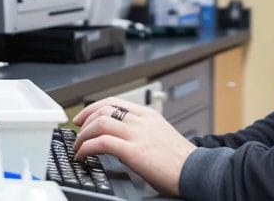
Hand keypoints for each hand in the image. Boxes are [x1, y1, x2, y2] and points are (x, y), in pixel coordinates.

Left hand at [72, 97, 196, 196]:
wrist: (196, 171)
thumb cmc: (180, 160)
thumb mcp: (161, 137)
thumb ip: (142, 134)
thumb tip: (121, 142)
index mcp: (149, 115)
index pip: (115, 102)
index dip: (94, 107)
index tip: (84, 117)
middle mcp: (142, 121)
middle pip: (104, 109)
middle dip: (85, 118)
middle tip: (77, 129)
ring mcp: (138, 135)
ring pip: (100, 123)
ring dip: (83, 134)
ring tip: (79, 146)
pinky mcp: (134, 151)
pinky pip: (102, 143)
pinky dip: (87, 147)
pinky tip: (83, 155)